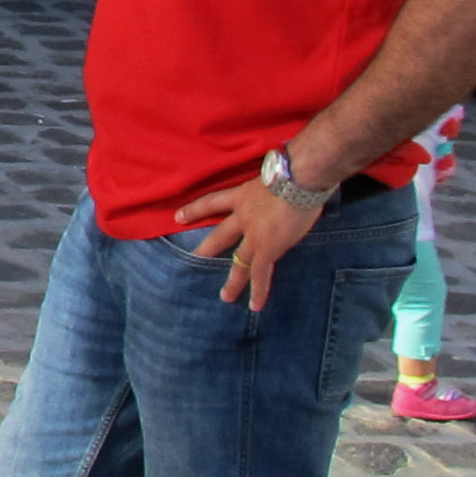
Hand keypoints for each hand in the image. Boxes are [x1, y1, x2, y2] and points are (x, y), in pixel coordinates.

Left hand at [175, 174, 323, 310]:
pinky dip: (258, 291)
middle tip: (195, 257)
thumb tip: (285, 183)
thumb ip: (274, 184)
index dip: (195, 210)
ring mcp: (253, 235)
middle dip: (208, 247)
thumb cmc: (295, 171)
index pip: (212, 202)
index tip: (178, 217)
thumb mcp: (275, 175)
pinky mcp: (267, 249)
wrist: (297, 180)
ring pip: (239, 261)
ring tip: (225, 297)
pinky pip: (260, 274)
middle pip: (220, 235)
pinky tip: (254, 305)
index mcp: (243, 195)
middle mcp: (243, 216)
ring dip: (234, 281)